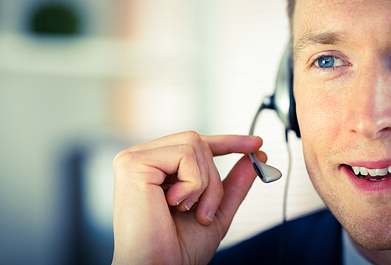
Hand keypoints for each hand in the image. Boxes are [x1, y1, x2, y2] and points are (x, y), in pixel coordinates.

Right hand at [112, 131, 264, 264]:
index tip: (255, 144)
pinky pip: (184, 153)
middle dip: (213, 178)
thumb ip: (233, 182)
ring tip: (189, 210)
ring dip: (204, 184)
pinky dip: (193, 183)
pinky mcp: (133, 163)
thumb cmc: (177, 249)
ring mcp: (134, 158)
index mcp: (154, 168)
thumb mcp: (215, 210)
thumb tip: (257, 155)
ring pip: (193, 145)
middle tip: (206, 212)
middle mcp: (141, 159)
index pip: (193, 143)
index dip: (226, 141)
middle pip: (196, 142)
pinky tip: (174, 204)